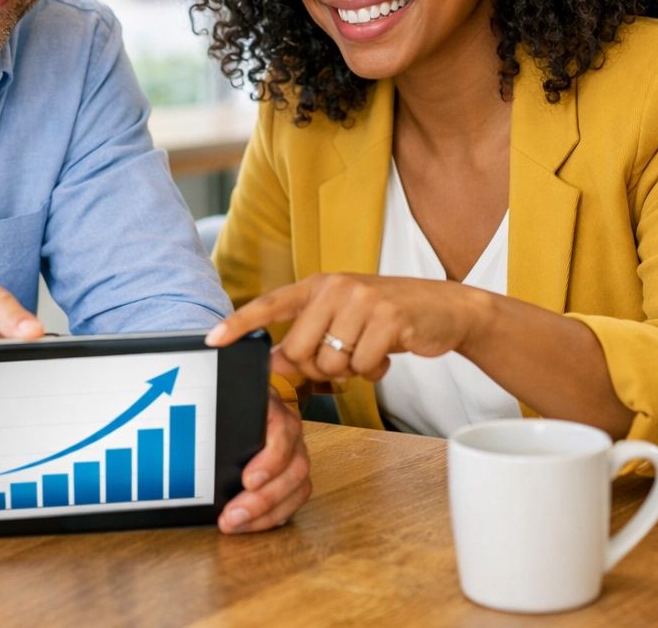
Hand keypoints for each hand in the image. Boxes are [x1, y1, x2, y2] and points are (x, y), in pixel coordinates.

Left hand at [205, 273, 491, 382]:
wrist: (445, 308)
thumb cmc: (387, 316)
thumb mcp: (344, 316)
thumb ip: (310, 334)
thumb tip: (275, 363)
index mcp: (319, 284)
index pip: (270, 304)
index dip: (240, 324)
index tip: (212, 340)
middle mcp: (336, 287)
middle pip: (298, 351)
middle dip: (317, 368)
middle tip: (343, 358)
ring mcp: (363, 301)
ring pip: (331, 364)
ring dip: (350, 370)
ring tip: (368, 350)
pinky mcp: (388, 320)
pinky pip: (362, 367)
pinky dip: (374, 371)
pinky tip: (386, 354)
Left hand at [217, 392, 311, 532]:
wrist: (229, 403)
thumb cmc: (219, 405)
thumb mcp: (216, 405)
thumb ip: (212, 418)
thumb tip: (193, 440)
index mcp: (272, 406)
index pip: (283, 430)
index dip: (271, 459)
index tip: (247, 481)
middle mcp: (289, 429)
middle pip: (295, 467)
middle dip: (264, 499)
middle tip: (234, 515)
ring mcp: (294, 451)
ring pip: (298, 486)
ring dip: (268, 512)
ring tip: (237, 523)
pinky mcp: (291, 473)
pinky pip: (293, 499)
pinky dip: (273, 515)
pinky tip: (251, 524)